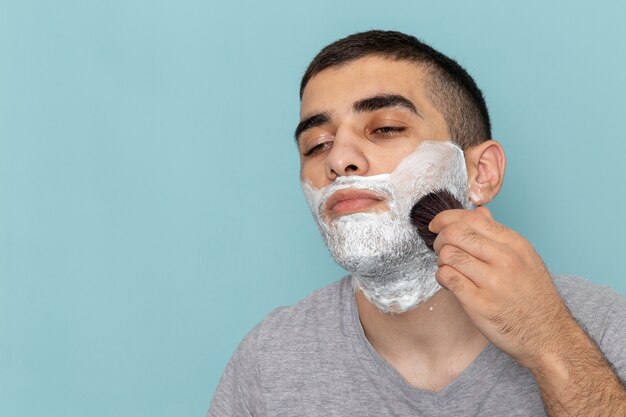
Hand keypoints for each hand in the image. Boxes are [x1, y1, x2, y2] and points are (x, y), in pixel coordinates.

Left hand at [429, 206, 573, 369]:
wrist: (548, 336)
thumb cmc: (533, 296)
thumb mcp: (525, 258)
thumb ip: (498, 235)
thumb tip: (479, 212)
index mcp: (515, 244)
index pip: (471, 218)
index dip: (446, 218)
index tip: (436, 224)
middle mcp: (505, 259)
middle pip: (455, 233)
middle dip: (440, 238)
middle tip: (441, 249)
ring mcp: (492, 282)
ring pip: (448, 254)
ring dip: (441, 260)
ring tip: (450, 268)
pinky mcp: (479, 303)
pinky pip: (447, 278)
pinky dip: (442, 277)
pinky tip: (450, 282)